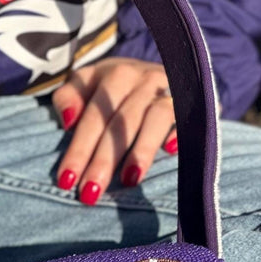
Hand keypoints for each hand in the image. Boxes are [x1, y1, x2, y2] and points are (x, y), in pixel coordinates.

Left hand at [52, 56, 176, 203]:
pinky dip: (180, 131)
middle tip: (91, 192)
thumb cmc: (116, 86)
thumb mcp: (88, 82)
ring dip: (141, 150)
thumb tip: (67, 120)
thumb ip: (69, 97)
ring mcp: (171, 89)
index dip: (79, 148)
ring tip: (128, 180)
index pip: (94, 116)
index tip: (66, 181)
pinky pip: (188, 115)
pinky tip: (171, 151)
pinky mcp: (194, 100)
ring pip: (156, 118)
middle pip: (122, 121)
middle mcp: (144, 79)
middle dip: (105, 159)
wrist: (163, 68)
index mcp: (116, 74)